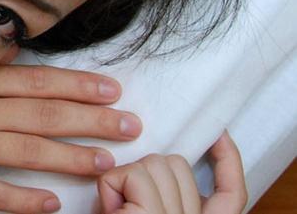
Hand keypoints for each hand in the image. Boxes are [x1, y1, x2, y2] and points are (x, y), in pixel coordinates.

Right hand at [0, 65, 141, 213]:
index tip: (112, 89)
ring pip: (23, 151)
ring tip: (106, 163)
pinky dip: (22, 199)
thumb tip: (14, 57)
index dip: (76, 86)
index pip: (33, 82)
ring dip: (69, 157)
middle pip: (39, 114)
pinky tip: (51, 204)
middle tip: (131, 125)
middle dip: (89, 120)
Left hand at [97, 131, 247, 213]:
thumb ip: (163, 198)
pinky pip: (130, 175)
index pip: (232, 193)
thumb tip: (158, 163)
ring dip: (126, 179)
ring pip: (153, 164)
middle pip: (177, 166)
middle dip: (145, 171)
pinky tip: (109, 210)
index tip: (218, 136)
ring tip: (116, 211)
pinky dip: (110, 186)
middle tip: (126, 203)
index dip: (228, 160)